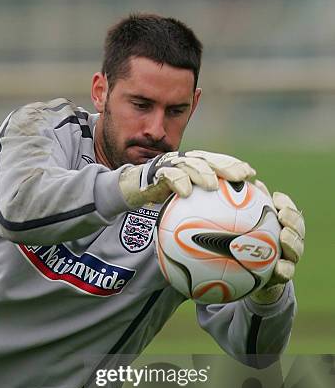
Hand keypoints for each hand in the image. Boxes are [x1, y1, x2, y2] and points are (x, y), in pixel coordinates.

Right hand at [119, 150, 255, 207]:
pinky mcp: (156, 172)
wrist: (134, 190)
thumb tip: (226, 228)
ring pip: (190, 164)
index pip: (218, 162)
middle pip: (209, 159)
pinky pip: (168, 175)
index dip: (235, 165)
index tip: (251, 174)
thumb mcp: (185, 202)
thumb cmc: (162, 197)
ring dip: (203, 173)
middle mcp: (185, 162)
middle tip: (240, 177)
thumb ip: (202, 207)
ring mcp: (171, 165)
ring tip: (213, 185)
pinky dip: (178, 182)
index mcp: (195, 166)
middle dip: (225, 166)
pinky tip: (186, 193)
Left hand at [250, 180, 304, 303]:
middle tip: (282, 215)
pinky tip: (278, 267)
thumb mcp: (247, 229)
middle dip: (293, 220)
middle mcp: (290, 243)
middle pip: (298, 229)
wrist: (249, 279)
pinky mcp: (283, 277)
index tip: (275, 197)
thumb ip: (249, 210)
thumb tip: (245, 185)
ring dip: (293, 242)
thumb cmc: (247, 248)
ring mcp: (289, 259)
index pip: (289, 213)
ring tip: (283, 236)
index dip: (286, 204)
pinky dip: (284, 269)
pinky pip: (286, 274)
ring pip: (297, 250)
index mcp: (283, 229)